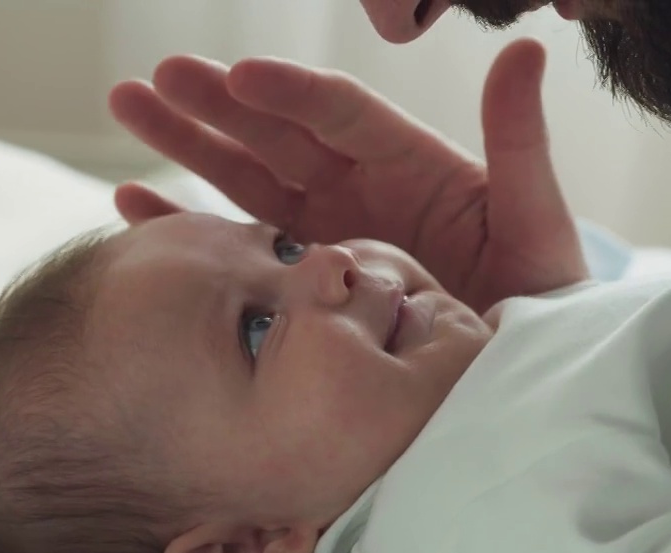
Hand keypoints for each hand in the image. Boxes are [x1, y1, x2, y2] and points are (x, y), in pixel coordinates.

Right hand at [108, 38, 586, 313]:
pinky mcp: (305, 283)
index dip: (289, 91)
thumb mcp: (535, 223)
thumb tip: (522, 50)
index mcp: (410, 165)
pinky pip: (238, 246)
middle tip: (158, 77)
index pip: (339, 113)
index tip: (239, 73)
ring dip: (188, 144)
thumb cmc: (541, 302)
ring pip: (246, 177)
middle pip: (277, 133)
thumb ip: (519, 144)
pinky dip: (187, 223)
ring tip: (129, 105)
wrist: (518, 384)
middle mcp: (360, 190)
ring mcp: (327, 235)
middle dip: (218, 104)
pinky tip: (132, 201)